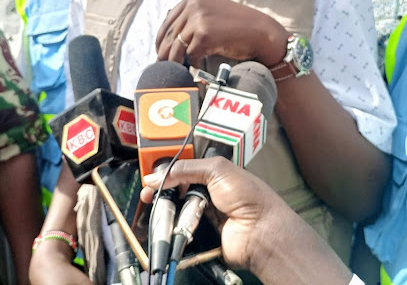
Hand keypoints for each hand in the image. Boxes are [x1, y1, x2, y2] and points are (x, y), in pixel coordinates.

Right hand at [141, 158, 352, 284]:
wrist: (260, 231)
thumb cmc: (247, 195)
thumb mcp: (217, 170)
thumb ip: (186, 168)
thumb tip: (156, 175)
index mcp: (214, 175)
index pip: (184, 170)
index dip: (167, 172)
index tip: (150, 177)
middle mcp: (208, 194)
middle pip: (177, 191)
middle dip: (161, 192)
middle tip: (147, 196)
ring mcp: (203, 217)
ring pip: (176, 212)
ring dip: (165, 211)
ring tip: (153, 209)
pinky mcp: (200, 237)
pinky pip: (180, 232)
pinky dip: (171, 230)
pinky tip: (161, 225)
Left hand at [156, 0, 286, 67]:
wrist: (261, 32)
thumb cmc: (239, 26)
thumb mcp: (213, 12)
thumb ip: (193, 17)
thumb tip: (171, 37)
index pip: (168, 19)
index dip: (162, 38)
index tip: (160, 51)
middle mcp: (193, 4)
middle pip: (170, 34)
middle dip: (165, 52)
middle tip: (163, 66)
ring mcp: (198, 18)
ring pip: (176, 46)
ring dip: (175, 62)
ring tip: (177, 72)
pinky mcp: (204, 34)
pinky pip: (189, 55)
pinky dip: (191, 65)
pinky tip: (196, 70)